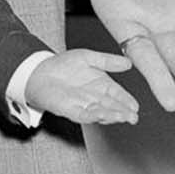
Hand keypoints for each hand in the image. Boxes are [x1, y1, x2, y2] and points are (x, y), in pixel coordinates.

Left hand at [25, 49, 139, 124]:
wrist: (39, 71)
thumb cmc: (61, 65)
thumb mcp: (88, 57)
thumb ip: (107, 61)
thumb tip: (128, 63)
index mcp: (101, 84)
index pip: (118, 94)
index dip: (127, 100)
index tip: (135, 106)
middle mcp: (94, 97)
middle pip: (112, 107)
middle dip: (124, 112)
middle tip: (133, 116)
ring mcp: (83, 105)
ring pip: (101, 113)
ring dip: (112, 116)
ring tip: (123, 117)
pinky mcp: (71, 110)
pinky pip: (85, 115)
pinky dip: (95, 116)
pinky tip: (103, 116)